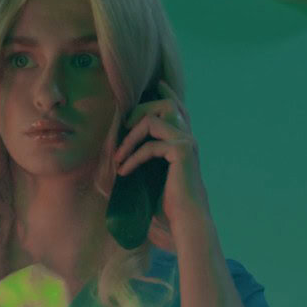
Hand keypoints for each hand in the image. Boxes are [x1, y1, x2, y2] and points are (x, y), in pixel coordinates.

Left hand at [109, 79, 213, 238]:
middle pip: (166, 105)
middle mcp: (189, 139)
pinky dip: (133, 157)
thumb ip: (146, 160)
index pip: (177, 109)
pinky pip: (150, 145)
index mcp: (185, 143)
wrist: (186, 221)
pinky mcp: (181, 152)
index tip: (156, 84)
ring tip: (117, 156)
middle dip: (139, 111)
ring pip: (154, 120)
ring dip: (130, 136)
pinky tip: (124, 171)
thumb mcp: (153, 178)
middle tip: (122, 129)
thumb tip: (117, 156)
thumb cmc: (169, 206)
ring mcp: (187, 143)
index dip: (167, 94)